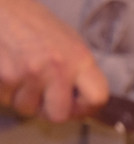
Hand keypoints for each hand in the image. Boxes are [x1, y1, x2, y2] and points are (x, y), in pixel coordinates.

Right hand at [0, 0, 108, 121]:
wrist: (0, 7)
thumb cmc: (33, 24)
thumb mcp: (67, 41)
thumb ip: (79, 72)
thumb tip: (84, 103)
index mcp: (80, 58)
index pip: (97, 98)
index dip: (86, 108)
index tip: (75, 105)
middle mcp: (58, 67)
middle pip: (59, 116)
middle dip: (48, 110)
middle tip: (41, 95)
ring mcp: (31, 73)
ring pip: (27, 109)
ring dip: (23, 98)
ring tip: (20, 73)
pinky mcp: (7, 77)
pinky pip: (7, 100)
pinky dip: (5, 90)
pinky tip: (7, 70)